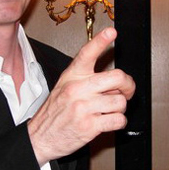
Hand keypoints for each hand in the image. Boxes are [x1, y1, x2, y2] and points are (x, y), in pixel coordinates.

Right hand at [28, 27, 134, 164]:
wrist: (40, 137)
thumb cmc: (54, 113)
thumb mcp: (63, 88)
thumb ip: (86, 81)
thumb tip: (114, 83)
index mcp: (71, 77)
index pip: (87, 54)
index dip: (101, 41)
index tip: (111, 32)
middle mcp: (78, 89)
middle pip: (118, 77)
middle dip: (128, 86)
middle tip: (126, 91)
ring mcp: (84, 107)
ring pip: (120, 102)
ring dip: (120, 108)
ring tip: (108, 111)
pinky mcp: (89, 126)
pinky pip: (118, 120)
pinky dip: (118, 122)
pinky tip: (108, 122)